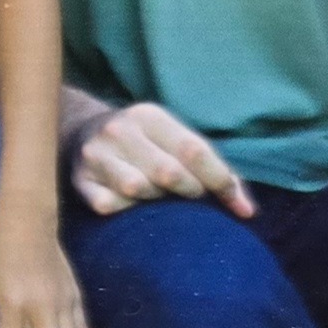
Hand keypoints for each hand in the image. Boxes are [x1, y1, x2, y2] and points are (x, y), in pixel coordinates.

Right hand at [71, 102, 254, 218]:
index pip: (193, 150)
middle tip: (190, 196)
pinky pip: (108, 205)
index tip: (235, 204)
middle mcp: (119, 130)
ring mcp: (95, 155)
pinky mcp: (79, 179)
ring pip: (136, 188)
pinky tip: (129, 205)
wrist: (80, 134)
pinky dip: (124, 210)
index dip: (220, 180)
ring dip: (155, 201)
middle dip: (189, 191)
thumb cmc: (146, 146)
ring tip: (157, 197)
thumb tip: (247, 212)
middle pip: (168, 172)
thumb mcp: (175, 142)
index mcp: (149, 116)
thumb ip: (214, 170)